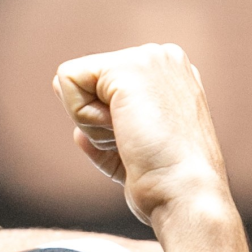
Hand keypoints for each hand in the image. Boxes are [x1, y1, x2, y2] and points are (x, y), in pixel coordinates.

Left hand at [52, 44, 234, 228]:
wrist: (183, 194)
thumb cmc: (164, 183)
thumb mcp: (133, 152)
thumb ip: (109, 135)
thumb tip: (77, 134)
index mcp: (168, 74)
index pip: (102, 84)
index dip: (105, 122)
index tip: (140, 142)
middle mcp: (161, 58)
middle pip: (85, 80)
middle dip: (95, 121)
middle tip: (135, 142)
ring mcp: (148, 58)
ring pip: (74, 81)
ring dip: (91, 123)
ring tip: (133, 137)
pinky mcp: (128, 67)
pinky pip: (68, 79)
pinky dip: (82, 115)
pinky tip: (121, 130)